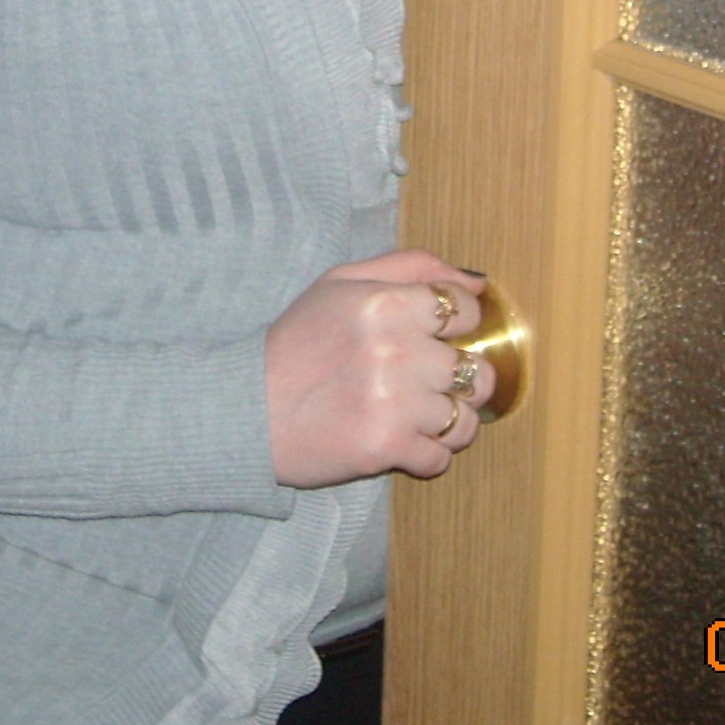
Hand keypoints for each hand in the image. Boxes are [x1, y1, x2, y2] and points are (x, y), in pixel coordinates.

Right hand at [264, 249, 497, 487]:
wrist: (246, 409)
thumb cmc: (296, 342)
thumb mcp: (340, 283)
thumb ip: (410, 267)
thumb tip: (476, 282)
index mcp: (387, 302)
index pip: (467, 310)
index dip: (460, 326)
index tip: (438, 338)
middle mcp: (398, 349)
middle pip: (477, 370)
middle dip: (459, 378)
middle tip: (429, 382)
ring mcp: (396, 402)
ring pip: (467, 419)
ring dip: (448, 421)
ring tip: (417, 415)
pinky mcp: (387, 447)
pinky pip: (442, 458)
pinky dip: (427, 454)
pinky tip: (401, 440)